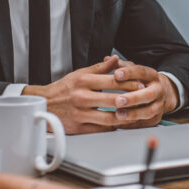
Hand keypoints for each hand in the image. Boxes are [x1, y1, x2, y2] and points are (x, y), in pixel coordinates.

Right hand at [23, 55, 141, 133]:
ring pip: (110, 117)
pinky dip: (114, 126)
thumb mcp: (80, 74)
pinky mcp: (79, 127)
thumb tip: (116, 59)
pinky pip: (101, 128)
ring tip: (136, 113)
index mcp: (83, 81)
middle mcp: (82, 97)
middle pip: (114, 99)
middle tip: (144, 99)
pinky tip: (122, 122)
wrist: (44, 105)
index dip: (130, 82)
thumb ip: (100, 68)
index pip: (113, 81)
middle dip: (132, 99)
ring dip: (125, 116)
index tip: (141, 83)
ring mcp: (80, 113)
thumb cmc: (63, 89)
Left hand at [110, 58, 176, 127]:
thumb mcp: (133, 70)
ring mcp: (158, 105)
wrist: (161, 94)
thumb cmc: (141, 81)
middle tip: (118, 100)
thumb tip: (107, 59)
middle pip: (148, 94)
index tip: (116, 75)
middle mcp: (158, 90)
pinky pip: (144, 123)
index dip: (129, 73)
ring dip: (133, 114)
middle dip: (133, 98)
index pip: (142, 72)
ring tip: (118, 115)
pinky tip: (120, 124)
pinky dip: (132, 124)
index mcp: (151, 75)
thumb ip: (120, 66)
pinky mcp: (156, 118)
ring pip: (148, 111)